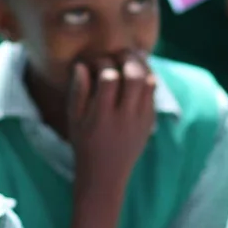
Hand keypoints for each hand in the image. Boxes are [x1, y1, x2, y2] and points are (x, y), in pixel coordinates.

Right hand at [68, 52, 158, 196]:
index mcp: (101, 116)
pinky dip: (148, 78)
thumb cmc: (84, 144)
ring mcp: (140, 121)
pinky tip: (138, 73)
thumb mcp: (74, 120)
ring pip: (149, 82)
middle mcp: (124, 117)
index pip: (109, 78)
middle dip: (127, 58)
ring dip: (141, 65)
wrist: (105, 175)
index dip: (103, 63)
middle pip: (134, 76)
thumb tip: (82, 65)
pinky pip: (154, 94)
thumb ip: (78, 92)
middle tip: (119, 52)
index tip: (95, 62)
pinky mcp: (150, 122)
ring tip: (131, 58)